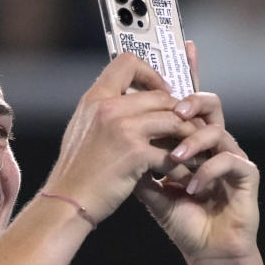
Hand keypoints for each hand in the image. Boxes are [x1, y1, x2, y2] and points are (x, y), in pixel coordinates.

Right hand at [42, 52, 191, 223]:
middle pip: (160, 95)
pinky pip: (172, 154)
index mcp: (94, 98)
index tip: (162, 91)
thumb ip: (103, 113)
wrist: (67, 202)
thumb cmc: (76, 173)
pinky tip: (187, 178)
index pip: (126, 62)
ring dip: (189, 138)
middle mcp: (108, 107)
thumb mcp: (82, 130)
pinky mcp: (136, 153)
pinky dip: (183, 167)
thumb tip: (126, 103)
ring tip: (197, 152)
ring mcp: (123, 128)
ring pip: (173, 120)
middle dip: (180, 113)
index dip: (151, 73)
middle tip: (191, 128)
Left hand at [134, 42, 260, 264]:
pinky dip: (206, 172)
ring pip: (217, 130)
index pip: (190, 103)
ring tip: (173, 161)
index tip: (183, 45)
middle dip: (191, 102)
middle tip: (175, 110)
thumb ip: (138, 164)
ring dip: (192, 143)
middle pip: (210, 105)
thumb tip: (113, 141)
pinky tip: (189, 189)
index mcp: (194, 142)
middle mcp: (216, 143)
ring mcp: (233, 156)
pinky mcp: (247, 175)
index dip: (190, 73)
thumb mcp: (151, 190)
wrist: (206, 252)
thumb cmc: (183, 220)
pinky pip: (230, 160)